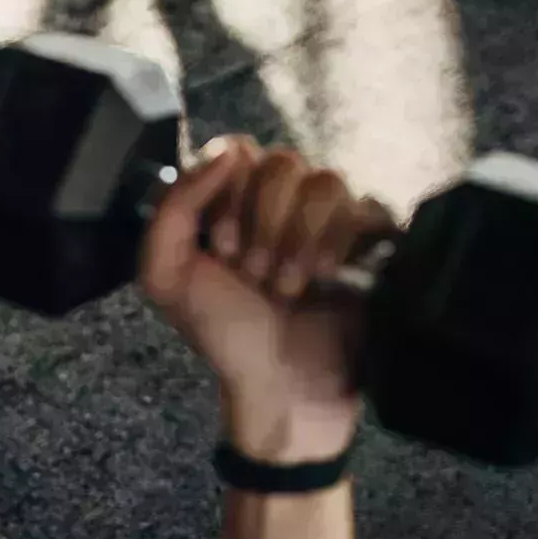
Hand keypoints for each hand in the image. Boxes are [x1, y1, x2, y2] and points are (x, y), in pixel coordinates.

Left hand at [138, 136, 397, 462]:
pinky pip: (367, 205)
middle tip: (254, 276)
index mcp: (230, 203)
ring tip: (288, 287)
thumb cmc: (225, 337)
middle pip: (281, 161)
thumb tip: (228, 150)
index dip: (229, 197)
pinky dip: (338, 243)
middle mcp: (280, 203)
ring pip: (326, 180)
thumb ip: (173, 204)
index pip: (236, 150)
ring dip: (299, 240)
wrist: (282, 388)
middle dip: (263, 226)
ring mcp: (328, 219)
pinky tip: (327, 278)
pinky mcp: (370, 238)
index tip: (222, 250)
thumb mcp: (167, 276)